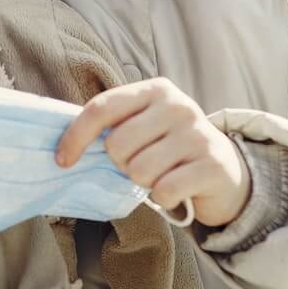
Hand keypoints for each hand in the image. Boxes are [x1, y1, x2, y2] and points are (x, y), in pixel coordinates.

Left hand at [55, 78, 250, 228]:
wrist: (225, 169)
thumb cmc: (170, 147)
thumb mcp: (145, 125)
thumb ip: (113, 125)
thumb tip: (64, 146)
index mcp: (155, 89)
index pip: (102, 108)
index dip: (75, 136)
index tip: (62, 160)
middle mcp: (178, 106)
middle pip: (117, 145)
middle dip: (121, 164)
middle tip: (139, 165)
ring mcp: (197, 134)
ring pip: (139, 171)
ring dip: (144, 182)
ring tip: (161, 174)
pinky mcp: (211, 165)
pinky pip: (164, 191)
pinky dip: (163, 198)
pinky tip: (176, 189)